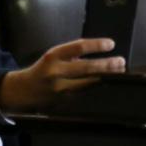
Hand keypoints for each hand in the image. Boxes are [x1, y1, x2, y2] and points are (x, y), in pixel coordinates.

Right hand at [0, 38, 125, 111]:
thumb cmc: (44, 69)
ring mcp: (61, 89)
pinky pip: (85, 92)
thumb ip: (72, 54)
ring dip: (106, 77)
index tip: (111, 44)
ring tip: (120, 71)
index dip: (96, 45)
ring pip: (88, 83)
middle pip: (86, 68)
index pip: (78, 47)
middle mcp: (56, 72)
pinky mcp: (65, 101)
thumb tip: (99, 53)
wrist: (24, 91)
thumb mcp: (54, 56)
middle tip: (121, 61)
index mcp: (53, 56)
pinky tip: (108, 83)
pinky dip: (98, 87)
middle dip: (106, 65)